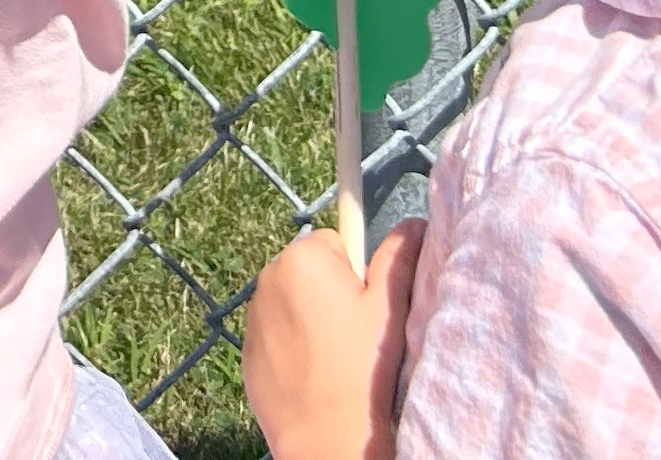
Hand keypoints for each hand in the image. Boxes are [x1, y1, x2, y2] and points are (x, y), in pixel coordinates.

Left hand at [240, 220, 420, 459]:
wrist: (324, 436)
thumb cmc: (363, 368)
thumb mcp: (389, 309)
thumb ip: (398, 258)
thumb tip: (413, 224)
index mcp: (303, 258)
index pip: (336, 242)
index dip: (357, 273)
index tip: (364, 305)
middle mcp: (268, 276)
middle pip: (312, 271)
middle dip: (333, 292)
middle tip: (356, 334)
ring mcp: (252, 314)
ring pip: (294, 302)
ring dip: (312, 317)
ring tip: (337, 357)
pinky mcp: (247, 348)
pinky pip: (277, 333)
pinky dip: (294, 344)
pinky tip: (314, 372)